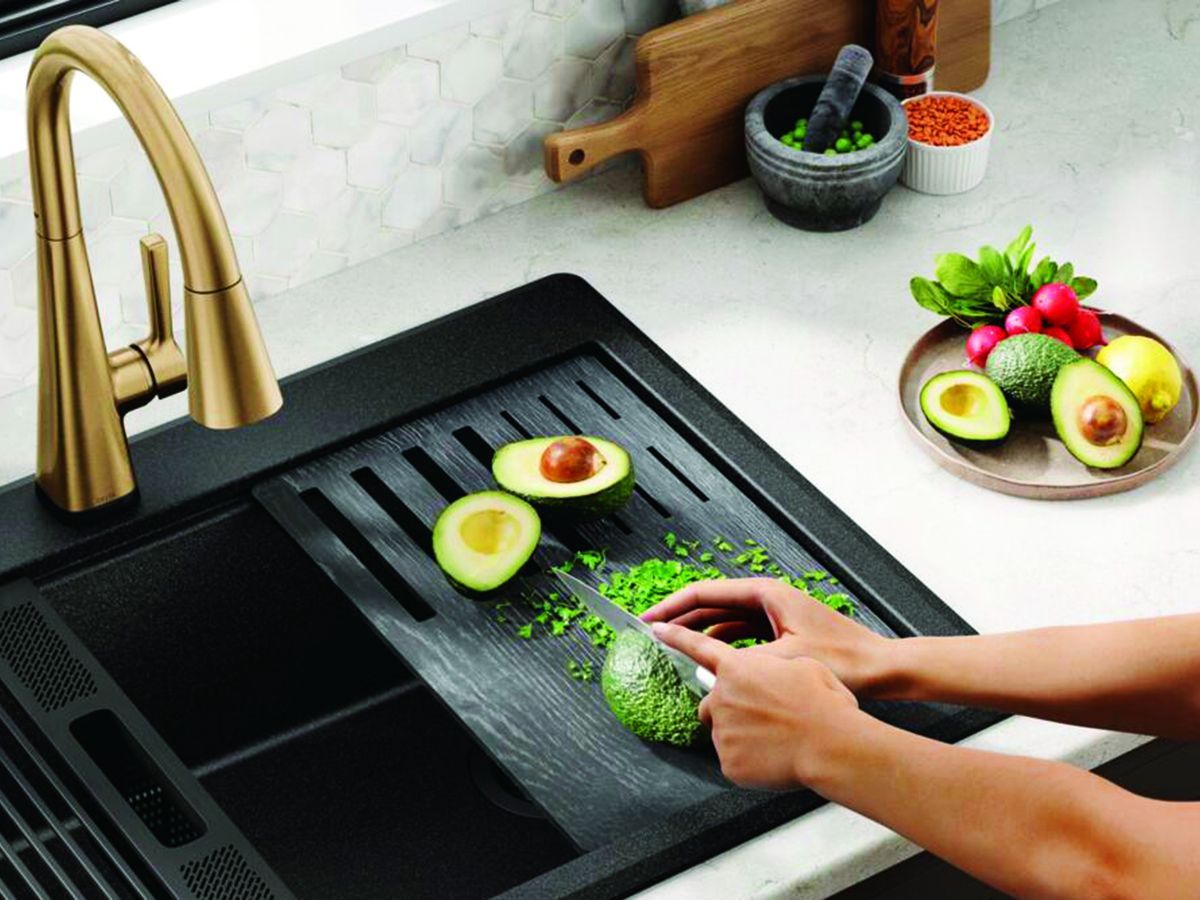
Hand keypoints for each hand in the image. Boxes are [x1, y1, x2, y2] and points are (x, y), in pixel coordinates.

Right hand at [641, 578, 891, 696]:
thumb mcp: (784, 661)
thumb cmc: (845, 660)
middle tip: (651, 634)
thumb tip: (706, 671)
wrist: (883, 668)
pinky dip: (721, 644)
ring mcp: (776, 613)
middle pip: (711, 603)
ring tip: (673, 649)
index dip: (671, 607)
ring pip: (725, 619)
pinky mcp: (783, 631)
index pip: (704, 592)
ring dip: (699, 632)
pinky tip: (709, 662)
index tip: (648, 620)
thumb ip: (741, 663)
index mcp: (766, 593)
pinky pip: (741, 633)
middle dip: (680, 618)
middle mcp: (768, 597)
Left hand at [653, 622, 862, 789]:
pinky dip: (748, 760)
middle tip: (761, 718)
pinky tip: (772, 756)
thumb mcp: (802, 666)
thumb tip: (769, 674)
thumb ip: (772, 666)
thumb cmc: (823, 704)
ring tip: (774, 738)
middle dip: (728, 709)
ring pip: (722, 732)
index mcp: (740, 667)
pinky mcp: (728, 761)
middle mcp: (723, 696)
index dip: (677, 636)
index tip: (657, 627)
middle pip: (711, 702)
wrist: (830, 744)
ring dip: (740, 734)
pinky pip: (732, 759)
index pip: (700, 647)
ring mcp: (723, 730)